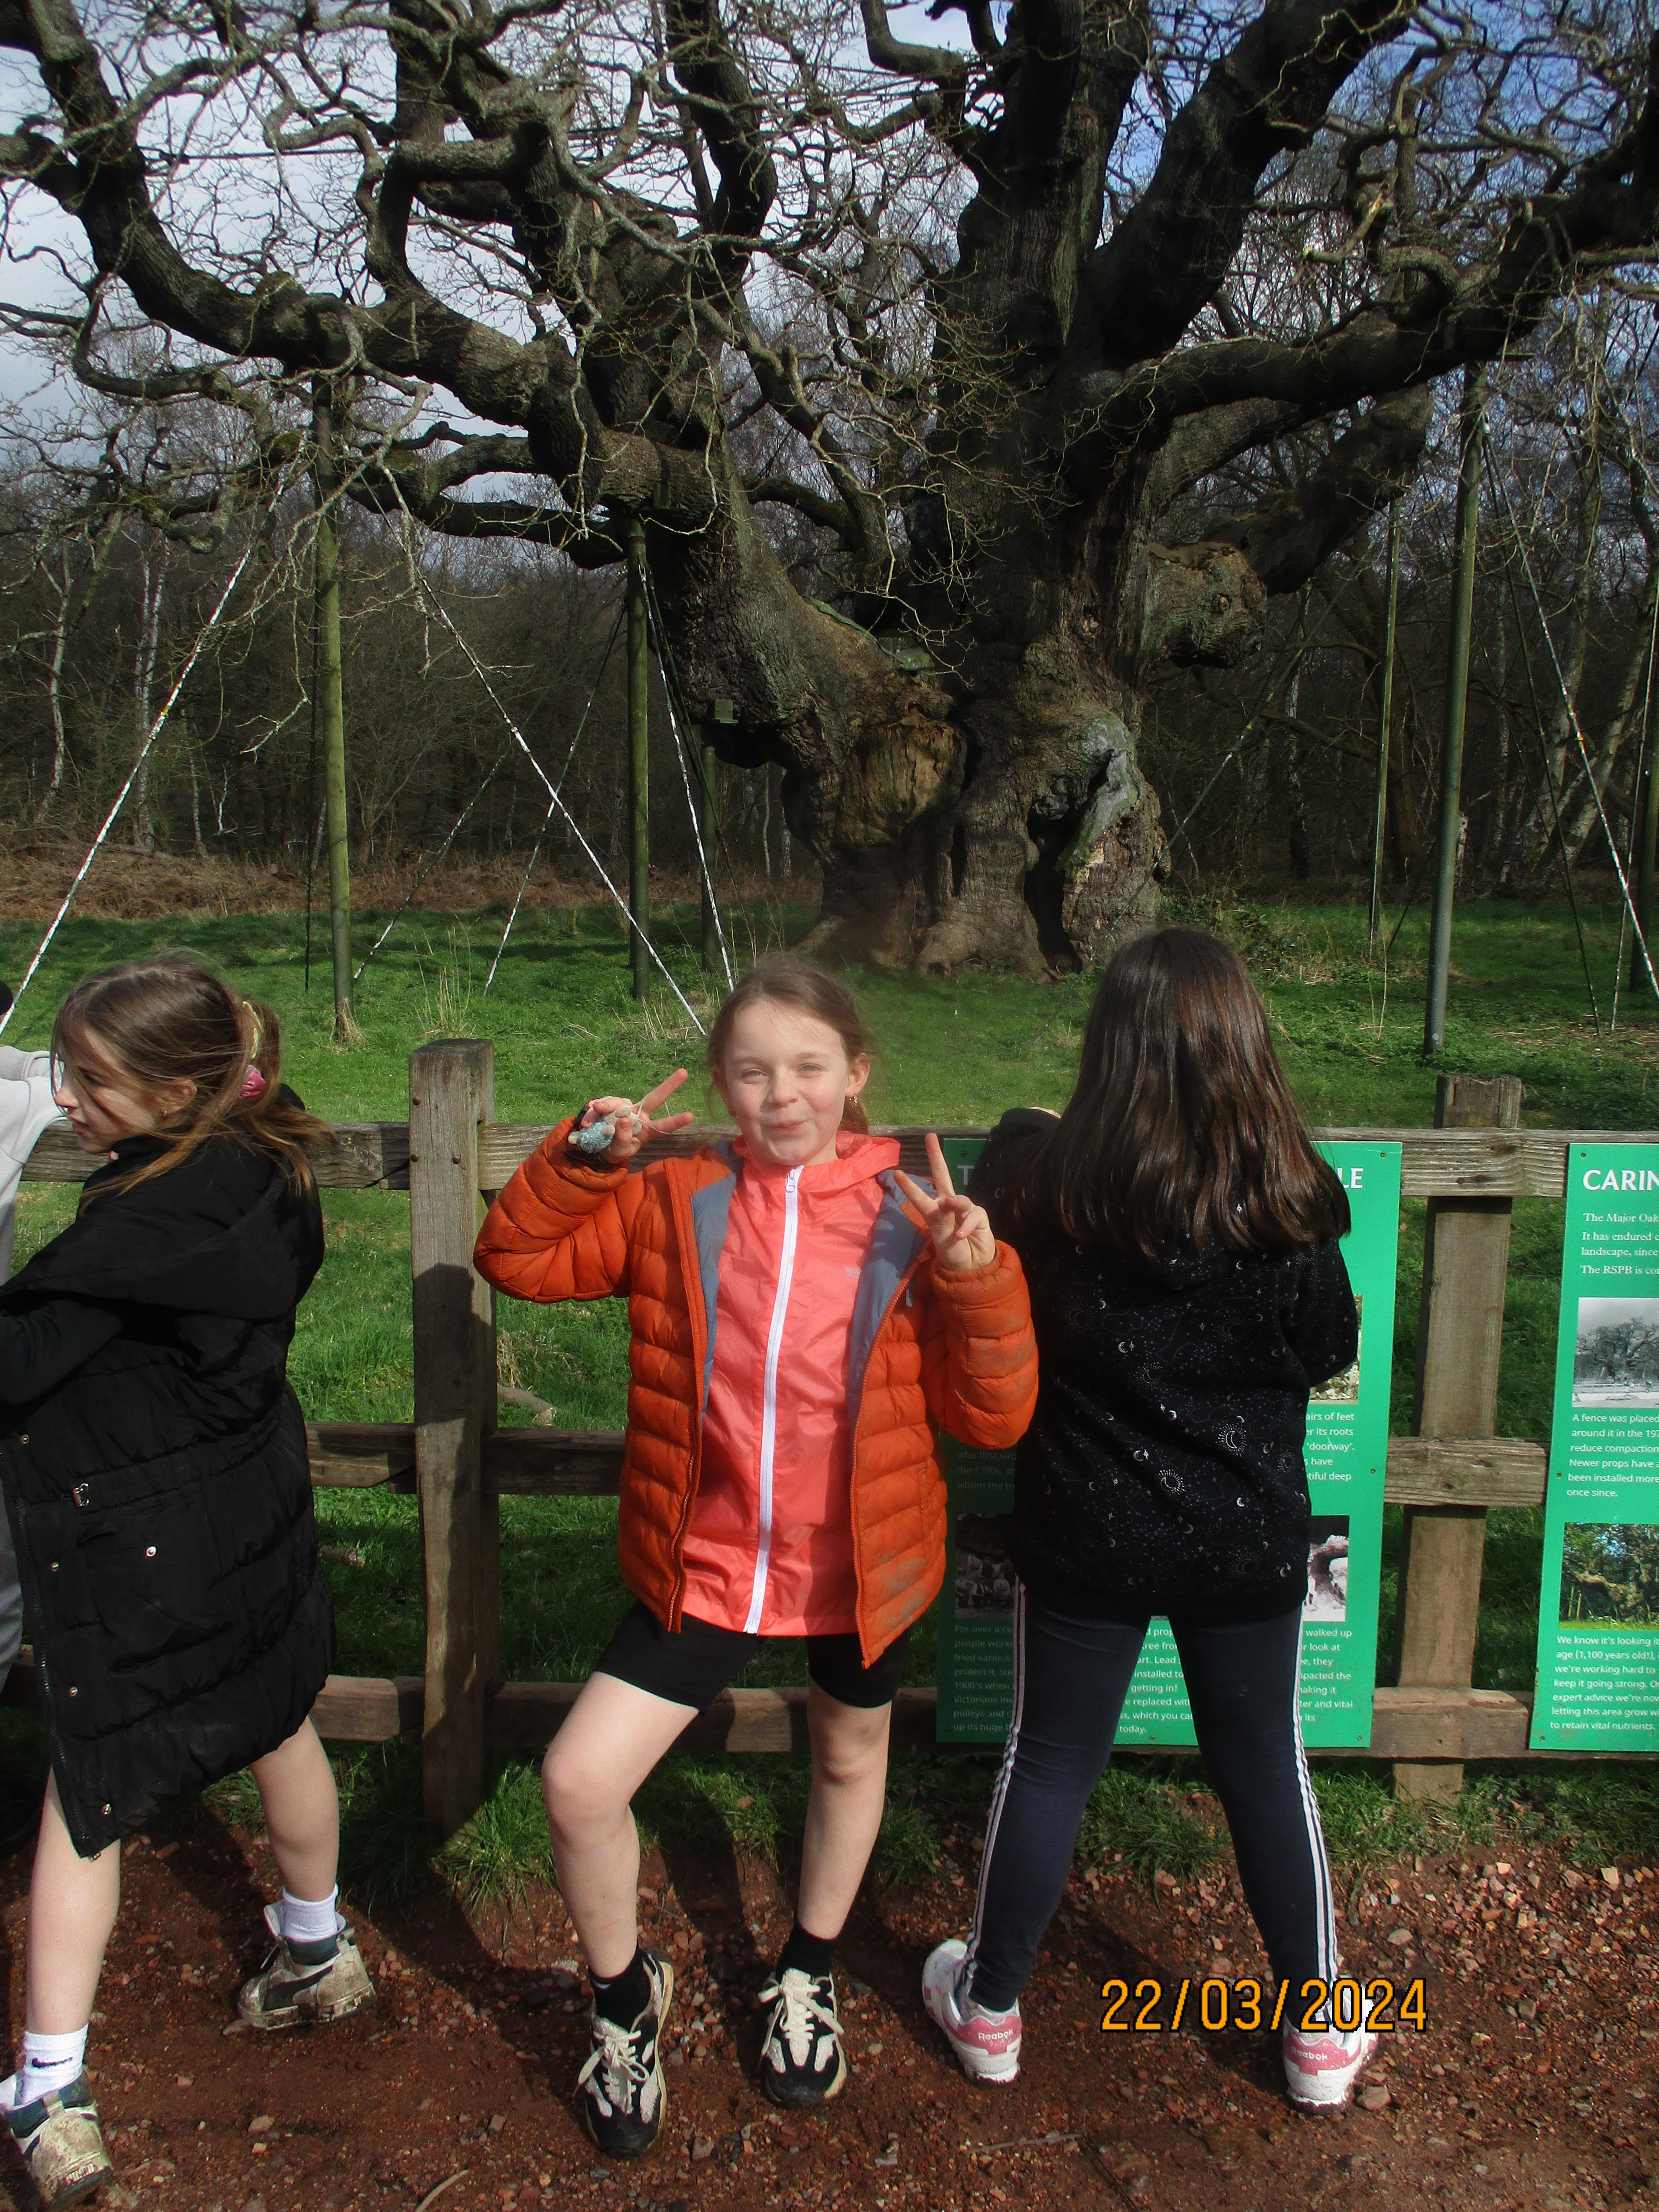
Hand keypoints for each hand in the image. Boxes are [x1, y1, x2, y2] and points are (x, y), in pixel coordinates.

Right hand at [576, 1069, 694, 1162]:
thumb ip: (623, 1139)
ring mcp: (623, 1108)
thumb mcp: (620, 1152)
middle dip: (669, 1085)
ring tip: (595, 1109)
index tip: (690, 1116)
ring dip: (606, 1105)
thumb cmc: (614, 1150)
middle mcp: (638, 1115)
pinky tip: (586, 1122)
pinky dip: (591, 1113)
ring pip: (618, 1101)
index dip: (675, 1121)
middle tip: (684, 1073)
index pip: (662, 1126)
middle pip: (654, 1098)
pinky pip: (599, 1105)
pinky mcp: (607, 1106)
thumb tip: (624, 1119)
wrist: (596, 1148)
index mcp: (645, 1130)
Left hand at [895, 1132, 996, 1273]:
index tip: (896, 1173)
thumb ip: (944, 1219)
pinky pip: (973, 1215)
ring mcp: (965, 1209)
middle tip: (929, 1137)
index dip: (909, 1185)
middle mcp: (948, 1205)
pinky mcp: (979, 1215)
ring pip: (960, 1198)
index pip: (920, 1195)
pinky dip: (966, 1225)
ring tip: (951, 1211)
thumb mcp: (942, 1240)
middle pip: (942, 1175)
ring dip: (956, 1205)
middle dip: (935, 1156)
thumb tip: (950, 1200)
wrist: (973, 1268)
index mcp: (934, 1212)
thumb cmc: (953, 1254)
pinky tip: (961, 1235)